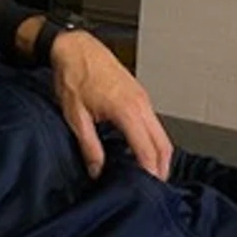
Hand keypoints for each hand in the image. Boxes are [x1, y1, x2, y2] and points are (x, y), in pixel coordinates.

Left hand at [50, 31, 171, 180]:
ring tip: (150, 173)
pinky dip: (154, 140)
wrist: (76, 48)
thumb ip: (89, 145)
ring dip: (160, 154)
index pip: (147, 149)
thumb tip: (96, 169)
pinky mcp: (139, 95)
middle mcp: (140, 104)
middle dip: (162, 168)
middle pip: (163, 144)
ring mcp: (142, 98)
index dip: (151, 172)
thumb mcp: (75, 115)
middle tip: (154, 187)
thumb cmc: (74, 75)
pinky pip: (154, 122)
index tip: (148, 188)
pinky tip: (143, 150)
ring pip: (161, 133)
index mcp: (126, 110)